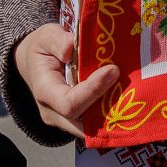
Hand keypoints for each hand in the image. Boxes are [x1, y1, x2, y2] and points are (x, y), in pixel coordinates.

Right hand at [11, 23, 120, 140]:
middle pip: (83, 125)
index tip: (113, 70)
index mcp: (44, 92)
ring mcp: (64, 121)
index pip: (69, 103)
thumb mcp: (46, 36)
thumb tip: (71, 49)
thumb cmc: (43, 48)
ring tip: (131, 94)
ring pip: (92, 129)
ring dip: (112, 115)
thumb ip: (57, 41)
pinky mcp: (76, 121)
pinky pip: (95, 125)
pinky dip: (111, 115)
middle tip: (129, 87)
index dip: (93, 90)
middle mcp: (53, 113)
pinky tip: (126, 98)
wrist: (35, 63)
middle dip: (108, 110)